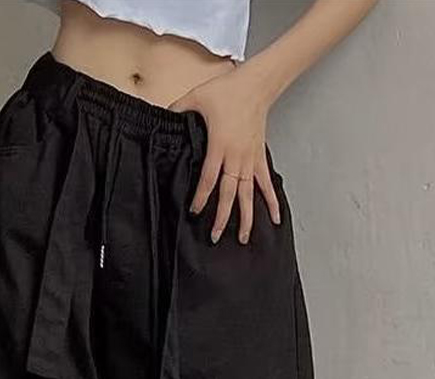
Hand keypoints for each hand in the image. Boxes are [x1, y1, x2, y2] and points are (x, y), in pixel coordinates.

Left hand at [168, 64, 280, 244]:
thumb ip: (177, 110)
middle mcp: (236, 157)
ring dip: (246, 217)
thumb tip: (159, 118)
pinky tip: (275, 219)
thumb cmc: (227, 90)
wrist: (256, 84)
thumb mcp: (195, 97)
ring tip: (243, 238)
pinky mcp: (259, 158)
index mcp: (219, 145)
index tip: (194, 212)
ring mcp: (250, 160)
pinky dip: (272, 201)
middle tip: (216, 236)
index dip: (201, 197)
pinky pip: (266, 184)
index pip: (209, 178)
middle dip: (223, 216)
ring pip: (248, 194)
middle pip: (229, 193)